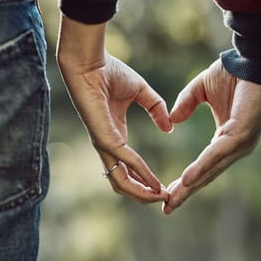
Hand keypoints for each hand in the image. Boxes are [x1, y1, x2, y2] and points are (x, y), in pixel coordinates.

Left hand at [57, 16, 171, 202]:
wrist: (91, 61)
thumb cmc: (110, 72)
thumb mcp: (142, 92)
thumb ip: (156, 108)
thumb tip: (169, 127)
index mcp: (115, 135)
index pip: (128, 167)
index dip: (145, 180)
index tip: (163, 187)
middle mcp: (108, 145)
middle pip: (122, 182)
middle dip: (143, 194)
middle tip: (164, 199)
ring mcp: (104, 143)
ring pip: (120, 181)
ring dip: (141, 192)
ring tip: (160, 197)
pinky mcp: (104, 138)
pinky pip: (125, 161)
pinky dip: (141, 173)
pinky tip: (154, 181)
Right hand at [162, 59, 260, 213]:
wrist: (252, 59)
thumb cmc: (231, 74)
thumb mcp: (200, 90)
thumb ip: (186, 104)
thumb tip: (172, 120)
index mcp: (225, 139)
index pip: (204, 166)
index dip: (187, 181)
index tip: (169, 193)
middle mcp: (233, 147)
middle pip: (206, 175)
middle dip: (186, 192)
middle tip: (167, 208)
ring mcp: (239, 143)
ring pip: (211, 170)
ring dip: (191, 186)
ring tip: (172, 199)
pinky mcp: (242, 135)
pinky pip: (218, 154)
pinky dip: (202, 167)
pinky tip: (187, 179)